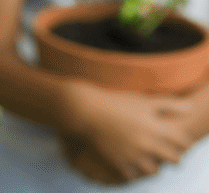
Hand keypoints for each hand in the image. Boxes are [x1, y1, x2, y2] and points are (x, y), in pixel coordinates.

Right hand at [61, 82, 194, 183]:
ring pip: (154, 171)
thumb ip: (169, 105)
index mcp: (157, 128)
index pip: (184, 143)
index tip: (174, 138)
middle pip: (174, 159)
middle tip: (163, 148)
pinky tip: (130, 161)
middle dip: (172, 155)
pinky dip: (134, 171)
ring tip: (146, 156)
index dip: (182, 141)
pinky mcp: (118, 162)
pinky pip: (133, 176)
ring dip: (154, 165)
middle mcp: (148, 144)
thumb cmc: (116, 103)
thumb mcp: (144, 101)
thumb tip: (190, 108)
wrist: (87, 111)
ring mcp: (133, 155)